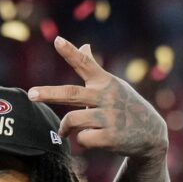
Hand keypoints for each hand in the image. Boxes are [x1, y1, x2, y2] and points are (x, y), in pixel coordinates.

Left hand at [27, 37, 167, 159]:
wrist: (151, 135)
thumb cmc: (126, 106)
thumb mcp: (113, 85)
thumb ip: (94, 68)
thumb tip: (84, 45)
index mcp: (105, 82)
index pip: (85, 64)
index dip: (70, 52)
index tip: (57, 40)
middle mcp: (107, 97)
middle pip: (71, 93)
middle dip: (49, 93)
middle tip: (31, 94)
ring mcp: (110, 117)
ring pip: (73, 119)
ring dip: (65, 127)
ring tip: (65, 131)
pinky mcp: (110, 137)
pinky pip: (83, 139)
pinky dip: (81, 141)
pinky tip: (91, 140)